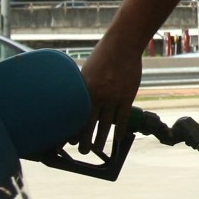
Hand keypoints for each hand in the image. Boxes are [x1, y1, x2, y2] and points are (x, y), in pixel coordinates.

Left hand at [74, 37, 142, 153]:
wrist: (122, 46)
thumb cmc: (103, 56)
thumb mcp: (87, 71)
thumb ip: (84, 86)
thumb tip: (78, 98)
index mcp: (85, 89)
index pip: (77, 116)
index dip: (74, 130)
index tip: (70, 141)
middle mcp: (98, 96)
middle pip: (90, 124)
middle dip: (86, 140)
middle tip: (83, 151)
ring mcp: (114, 97)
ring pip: (106, 125)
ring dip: (102, 139)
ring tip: (99, 150)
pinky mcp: (127, 97)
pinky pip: (123, 118)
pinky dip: (120, 130)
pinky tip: (118, 138)